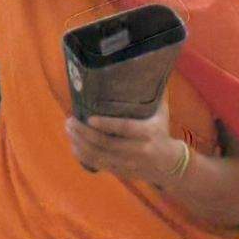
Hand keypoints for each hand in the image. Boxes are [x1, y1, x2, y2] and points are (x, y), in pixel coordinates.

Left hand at [64, 106, 183, 184]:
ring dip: (80, 143)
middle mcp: (137, 150)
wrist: (168, 164)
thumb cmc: (161, 132)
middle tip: (70, 120)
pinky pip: (97, 164)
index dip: (107, 124)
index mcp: (149, 133)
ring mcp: (127, 163)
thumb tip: (148, 68)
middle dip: (84, 132)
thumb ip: (153, 95)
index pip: (125, 128)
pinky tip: (74, 144)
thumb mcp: (162, 114)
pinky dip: (82, 155)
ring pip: (98, 155)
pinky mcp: (119, 171)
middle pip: (106, 143)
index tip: (89, 118)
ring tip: (69, 129)